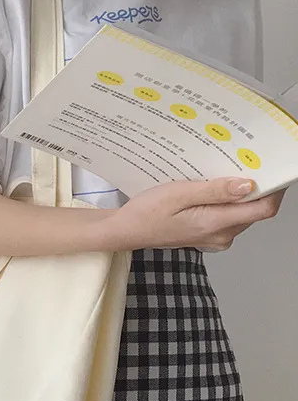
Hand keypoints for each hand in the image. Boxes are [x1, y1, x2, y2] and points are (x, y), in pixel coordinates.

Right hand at [109, 177, 281, 251]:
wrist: (125, 231)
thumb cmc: (146, 212)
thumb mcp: (178, 194)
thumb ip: (215, 191)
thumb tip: (247, 186)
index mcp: (215, 224)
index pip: (264, 209)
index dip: (275, 188)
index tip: (272, 167)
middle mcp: (221, 235)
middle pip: (255, 210)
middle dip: (254, 187)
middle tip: (241, 163)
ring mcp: (215, 238)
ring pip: (243, 213)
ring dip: (239, 194)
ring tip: (222, 174)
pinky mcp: (208, 236)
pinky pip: (229, 218)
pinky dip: (227, 203)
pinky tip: (212, 190)